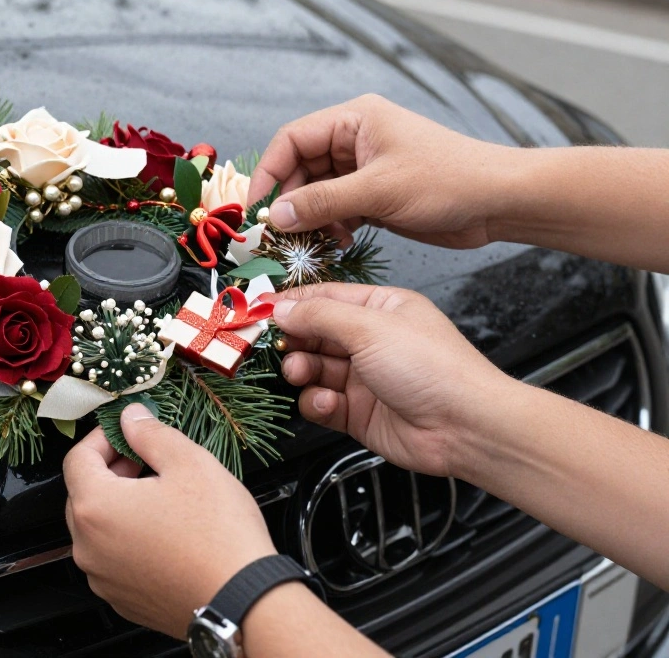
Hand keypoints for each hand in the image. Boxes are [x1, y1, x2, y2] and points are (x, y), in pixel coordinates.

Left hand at [63, 405, 276, 637]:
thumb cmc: (218, 535)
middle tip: (144, 457)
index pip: (77, 459)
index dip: (102, 436)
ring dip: (120, 504)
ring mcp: (104, 579)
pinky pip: (114, 558)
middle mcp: (88, 548)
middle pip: (83, 494)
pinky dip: (130, 538)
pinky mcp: (123, 600)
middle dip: (111, 469)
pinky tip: (165, 529)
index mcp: (95, 508)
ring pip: (99, 528)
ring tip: (160, 493)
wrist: (244, 600)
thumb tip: (131, 419)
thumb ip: (150, 434)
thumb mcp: (189, 463)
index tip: (125, 429)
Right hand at [248, 94, 515, 248]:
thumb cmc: (448, 180)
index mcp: (354, 120)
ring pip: (317, 192)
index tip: (256, 209)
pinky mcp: (375, 194)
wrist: (497, 202)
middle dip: (290, 201)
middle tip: (278, 234)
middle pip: (300, 168)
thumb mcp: (378, 190)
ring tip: (312, 242)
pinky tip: (338, 242)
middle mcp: (355, 139)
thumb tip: (276, 215)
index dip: (269, 173)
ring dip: (311, 218)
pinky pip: (337, 208)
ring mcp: (364, 168)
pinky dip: (331, 226)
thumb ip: (322, 202)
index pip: (292, 140)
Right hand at [268, 282, 514, 477]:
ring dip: (302, 371)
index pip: (324, 298)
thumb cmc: (434, 368)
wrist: (466, 427)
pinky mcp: (358, 413)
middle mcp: (371, 341)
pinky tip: (327, 402)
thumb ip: (319, 316)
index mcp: (381, 309)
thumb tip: (281, 307)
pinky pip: (322, 402)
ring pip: (314, 369)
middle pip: (314, 334)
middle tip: (274, 344)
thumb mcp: (370, 328)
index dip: (291, 303)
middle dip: (293, 339)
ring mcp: (364, 378)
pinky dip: (317, 402)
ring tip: (302, 373)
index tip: (259, 308)